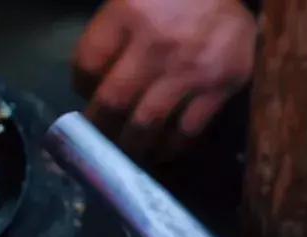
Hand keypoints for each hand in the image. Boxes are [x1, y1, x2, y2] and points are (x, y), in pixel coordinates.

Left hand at [74, 0, 255, 156]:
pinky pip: (188, 129)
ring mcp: (192, 65)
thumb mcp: (131, 1)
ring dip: (133, 144)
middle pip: (113, 100)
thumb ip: (111, 38)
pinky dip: (171, 146)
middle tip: (99, 140)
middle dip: (101, 127)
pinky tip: (163, 149)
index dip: (81, 89)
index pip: (88, 64)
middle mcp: (158, 40)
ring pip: (147, 122)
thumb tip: (91, 90)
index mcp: (129, 13)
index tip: (86, 99)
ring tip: (128, 151)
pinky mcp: (225, 82)